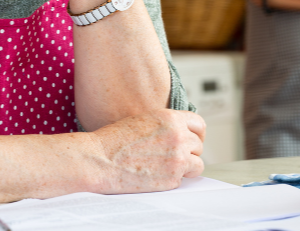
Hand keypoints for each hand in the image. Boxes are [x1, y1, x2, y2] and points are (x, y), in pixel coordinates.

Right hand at [89, 109, 205, 193]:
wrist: (100, 160)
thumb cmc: (115, 140)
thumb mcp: (144, 120)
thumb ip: (166, 125)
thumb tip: (182, 134)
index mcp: (171, 119)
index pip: (199, 124)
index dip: (196, 133)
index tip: (193, 140)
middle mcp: (178, 137)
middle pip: (198, 146)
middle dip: (189, 151)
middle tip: (173, 156)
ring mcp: (177, 160)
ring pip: (197, 165)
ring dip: (186, 167)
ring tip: (167, 167)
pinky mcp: (172, 180)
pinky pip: (182, 180)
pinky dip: (173, 179)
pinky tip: (155, 175)